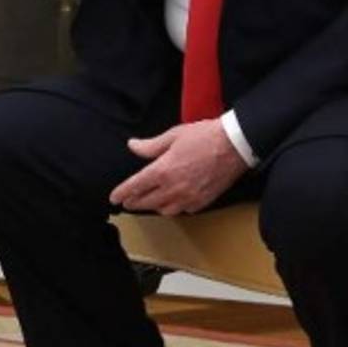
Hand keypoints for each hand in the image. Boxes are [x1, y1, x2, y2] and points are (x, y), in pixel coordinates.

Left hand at [109, 119, 248, 215]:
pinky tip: (172, 202)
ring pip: (164, 209)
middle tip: (126, 202)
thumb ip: (150, 146)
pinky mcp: (202, 202)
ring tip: (148, 202)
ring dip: (153, 206)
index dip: (122, 192)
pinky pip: (183, 210)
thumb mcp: (173, 135)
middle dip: (134, 202)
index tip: (114, 197)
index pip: (136, 186)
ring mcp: (189, 197)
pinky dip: (174, 208)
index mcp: (163, 170)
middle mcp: (174, 188)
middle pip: (147, 201)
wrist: (234, 146)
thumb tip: (132, 146)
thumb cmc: (204, 137)